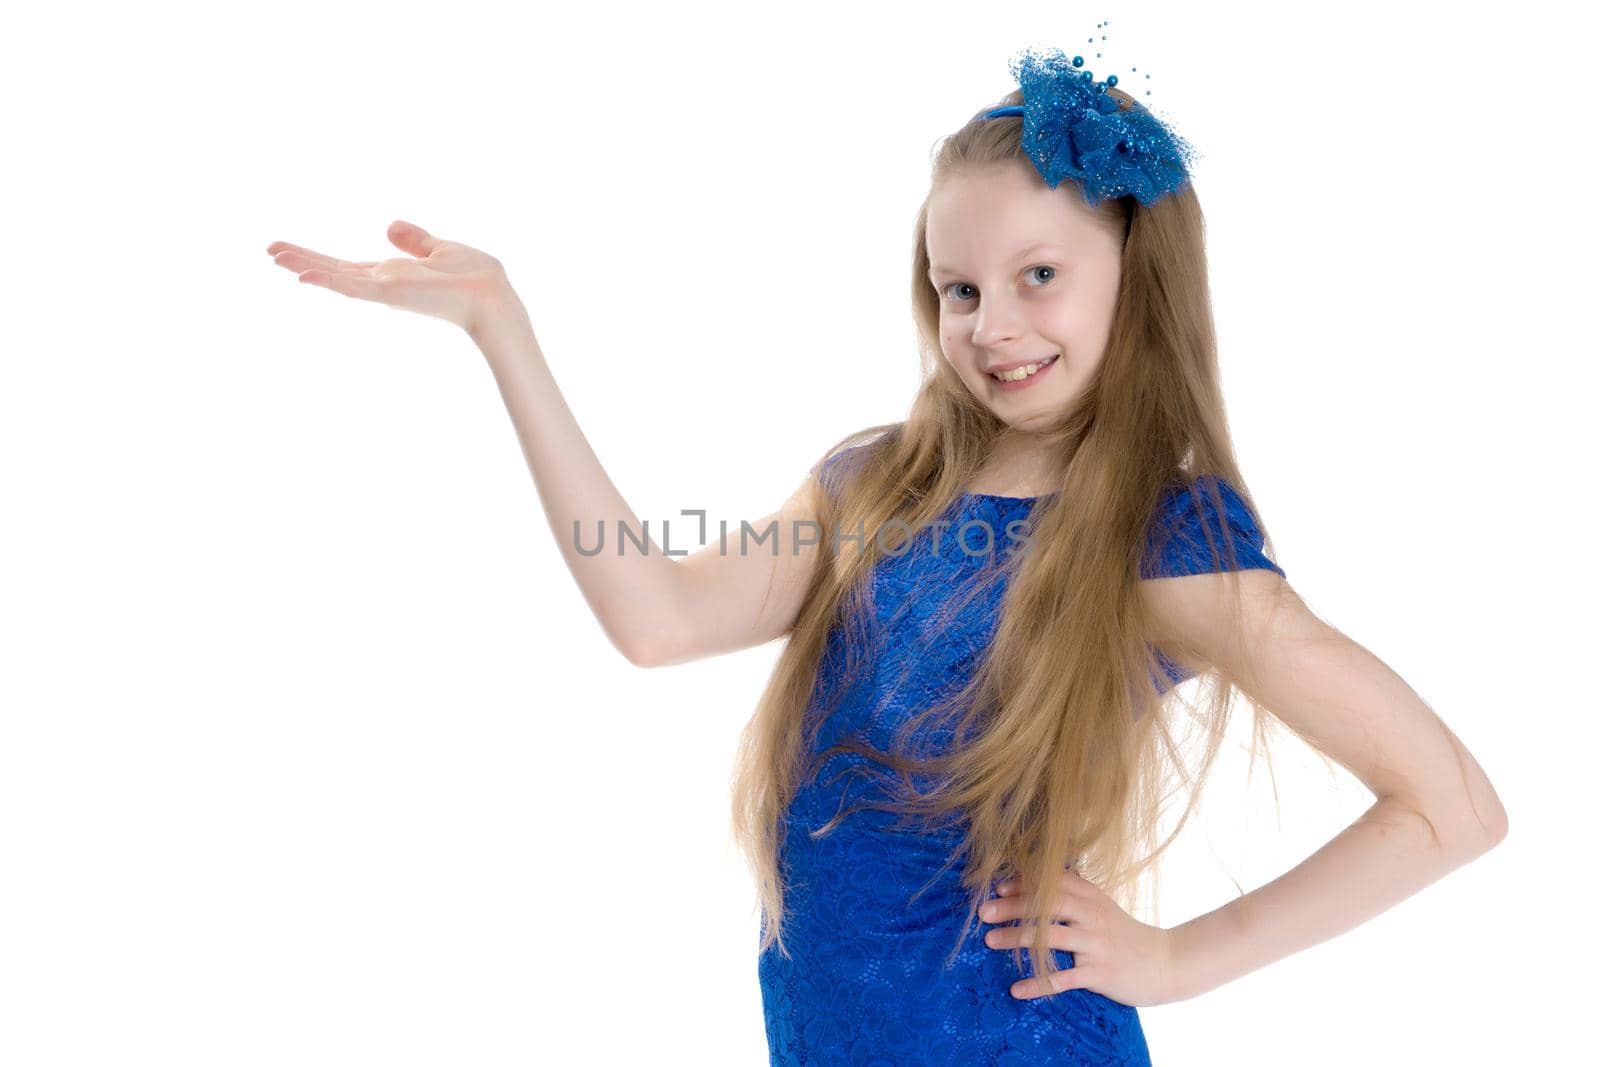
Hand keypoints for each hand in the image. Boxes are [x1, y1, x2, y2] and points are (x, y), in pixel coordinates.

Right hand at [267, 220, 522, 336]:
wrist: (494, 297)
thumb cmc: (476, 278)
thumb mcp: (440, 249)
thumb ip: (414, 240)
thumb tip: (388, 225)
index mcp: (393, 275)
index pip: (348, 266)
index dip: (319, 258)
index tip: (291, 250)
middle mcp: (385, 283)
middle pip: (335, 270)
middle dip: (303, 260)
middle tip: (270, 250)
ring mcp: (386, 289)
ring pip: (338, 277)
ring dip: (306, 266)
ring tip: (275, 256)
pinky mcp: (392, 294)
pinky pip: (356, 288)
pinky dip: (331, 281)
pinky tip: (305, 276)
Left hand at [979, 868, 1179, 1006]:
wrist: (1165, 963)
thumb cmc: (1126, 934)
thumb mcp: (1103, 906)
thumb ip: (1075, 893)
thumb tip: (1037, 880)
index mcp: (1092, 898)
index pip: (1053, 883)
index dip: (1024, 882)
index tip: (998, 887)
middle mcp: (1092, 916)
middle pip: (1047, 905)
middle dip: (1012, 907)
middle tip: (983, 912)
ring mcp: (1096, 945)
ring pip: (1050, 938)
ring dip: (1017, 939)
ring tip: (990, 940)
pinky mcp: (1099, 973)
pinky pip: (1063, 979)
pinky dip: (1038, 984)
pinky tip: (1017, 989)